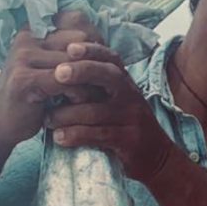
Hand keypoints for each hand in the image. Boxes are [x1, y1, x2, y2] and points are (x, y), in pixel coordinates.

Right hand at [0, 9, 109, 147]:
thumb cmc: (32, 97)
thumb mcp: (49, 69)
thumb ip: (68, 54)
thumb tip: (105, 47)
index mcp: (34, 30)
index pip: (77, 21)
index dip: (94, 43)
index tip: (100, 64)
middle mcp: (27, 38)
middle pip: (80, 41)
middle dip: (95, 63)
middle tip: (101, 84)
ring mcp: (23, 57)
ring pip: (75, 61)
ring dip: (89, 82)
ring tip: (91, 96)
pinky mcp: (24, 79)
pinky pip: (65, 81)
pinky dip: (78, 94)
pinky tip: (77, 104)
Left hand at [41, 42, 173, 182]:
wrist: (158, 158)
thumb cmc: (127, 126)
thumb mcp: (118, 101)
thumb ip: (97, 87)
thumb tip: (60, 71)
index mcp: (126, 83)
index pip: (111, 59)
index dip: (92, 51)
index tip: (70, 47)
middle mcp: (131, 96)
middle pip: (108, 76)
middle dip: (82, 71)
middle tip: (58, 73)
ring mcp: (132, 118)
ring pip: (96, 110)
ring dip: (68, 114)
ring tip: (48, 119)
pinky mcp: (129, 140)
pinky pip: (99, 134)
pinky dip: (76, 135)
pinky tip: (60, 138)